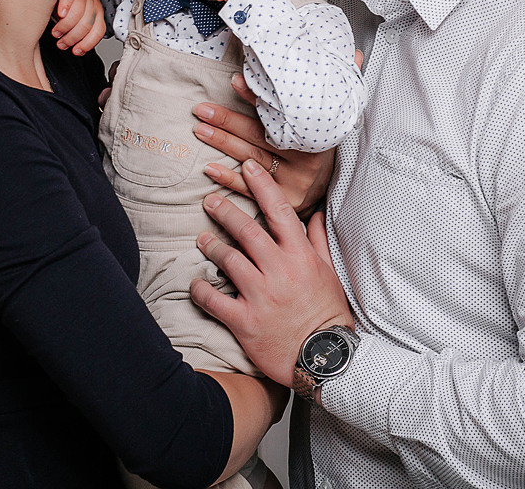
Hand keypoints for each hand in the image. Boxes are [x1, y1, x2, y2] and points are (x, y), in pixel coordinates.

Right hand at [51, 0, 105, 54]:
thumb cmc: (65, 8)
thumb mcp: (75, 22)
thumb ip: (78, 33)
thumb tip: (78, 51)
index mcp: (97, 13)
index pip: (99, 31)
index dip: (88, 44)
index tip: (76, 51)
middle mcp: (92, 2)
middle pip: (86, 25)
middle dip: (72, 38)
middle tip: (61, 44)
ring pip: (78, 14)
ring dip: (65, 27)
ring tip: (56, 33)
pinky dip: (65, 7)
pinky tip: (59, 14)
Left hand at [191, 159, 354, 385]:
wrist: (325, 358)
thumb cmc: (328, 314)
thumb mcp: (329, 273)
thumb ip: (318, 241)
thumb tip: (315, 214)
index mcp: (301, 256)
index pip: (279, 211)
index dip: (261, 185)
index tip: (247, 166)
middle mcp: (280, 270)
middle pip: (246, 230)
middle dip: (225, 210)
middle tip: (209, 200)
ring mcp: (261, 295)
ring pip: (228, 259)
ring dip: (211, 246)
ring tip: (201, 239)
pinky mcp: (245, 321)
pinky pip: (214, 300)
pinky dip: (201, 290)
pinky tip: (195, 284)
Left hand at [195, 85, 333, 216]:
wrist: (324, 183)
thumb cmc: (308, 145)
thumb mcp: (305, 124)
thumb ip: (284, 105)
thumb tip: (248, 77)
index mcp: (310, 136)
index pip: (277, 114)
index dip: (253, 98)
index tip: (233, 81)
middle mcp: (304, 161)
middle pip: (258, 137)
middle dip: (227, 122)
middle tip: (201, 110)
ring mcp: (293, 183)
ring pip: (251, 159)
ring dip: (223, 144)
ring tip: (200, 130)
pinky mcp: (282, 201)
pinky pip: (250, 190)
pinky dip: (228, 178)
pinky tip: (210, 168)